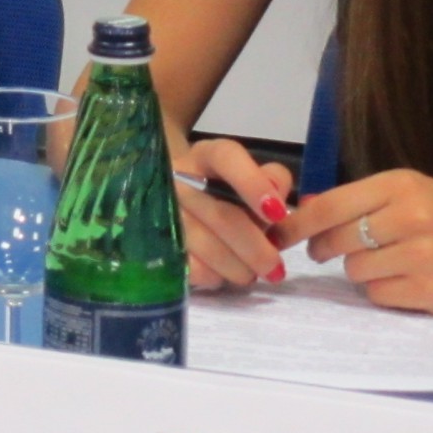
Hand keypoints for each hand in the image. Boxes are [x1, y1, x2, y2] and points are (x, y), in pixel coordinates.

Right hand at [177, 136, 293, 291]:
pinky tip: (222, 273)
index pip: (226, 158)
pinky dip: (215, 275)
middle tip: (276, 270)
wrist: (179, 209)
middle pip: (221, 214)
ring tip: (253, 274)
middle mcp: (177, 178)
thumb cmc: (226, 194)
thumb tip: (276, 201)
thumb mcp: (253, 180)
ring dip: (239, 267)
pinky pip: (191, 266)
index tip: (277, 214)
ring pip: (206, 245)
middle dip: (255, 247)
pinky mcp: (155, 242)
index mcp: (205, 157)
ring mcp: (162, 209)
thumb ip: (273, 180)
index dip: (252, 184)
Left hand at [276, 169, 432, 313]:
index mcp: (401, 186)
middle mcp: (411, 217)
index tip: (275, 234)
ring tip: (386, 261)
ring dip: (359, 269)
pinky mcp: (430, 291)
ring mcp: (423, 256)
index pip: (329, 205)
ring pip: (354, 269)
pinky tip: (403, 279)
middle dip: (323, 247)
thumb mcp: (410, 192)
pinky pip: (377, 294)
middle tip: (326, 251)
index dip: (296, 223)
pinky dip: (381, 290)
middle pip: (335, 239)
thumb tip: (301, 211)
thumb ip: (359, 200)